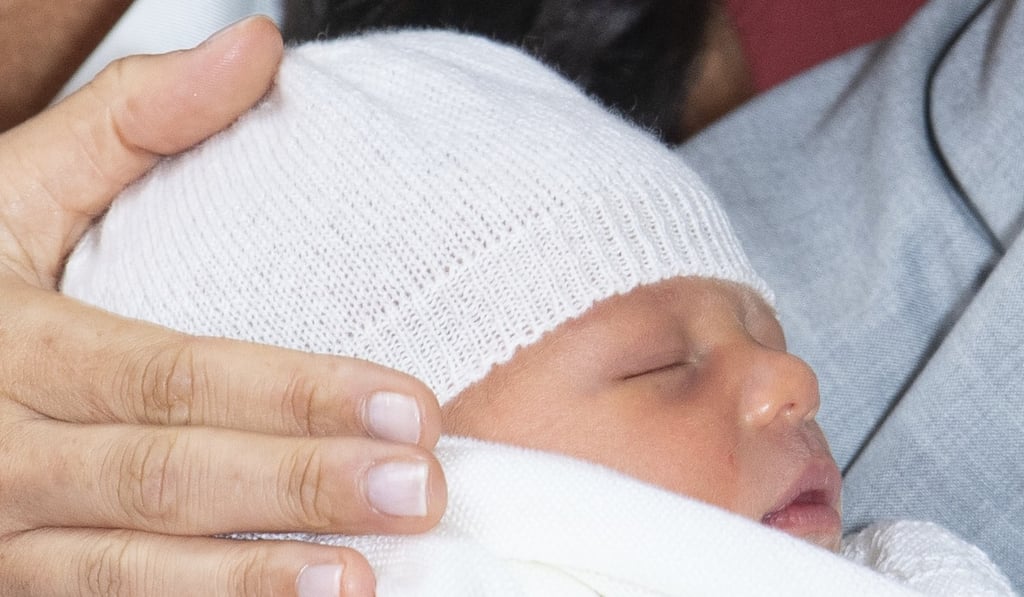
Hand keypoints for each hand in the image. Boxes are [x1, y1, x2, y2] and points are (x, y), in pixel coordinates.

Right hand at [0, 17, 445, 596]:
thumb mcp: (11, 186)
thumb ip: (133, 119)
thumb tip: (257, 39)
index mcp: (11, 343)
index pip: (172, 374)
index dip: (293, 395)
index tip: (410, 406)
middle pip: (165, 476)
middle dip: (296, 489)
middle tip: (419, 493)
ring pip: (124, 571)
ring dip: (248, 582)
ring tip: (362, 581)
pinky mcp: (6, 583)